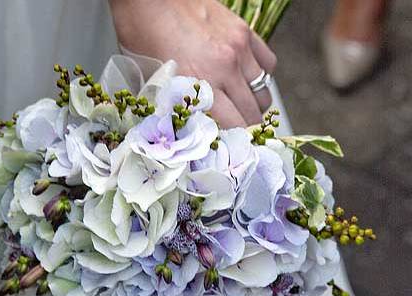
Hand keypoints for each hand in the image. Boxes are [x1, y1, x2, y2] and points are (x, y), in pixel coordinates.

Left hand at [110, 0, 276, 127]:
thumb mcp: (151, 80)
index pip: (234, 127)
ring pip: (264, 92)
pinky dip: (261, 76)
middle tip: (236, 132)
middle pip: (254, 114)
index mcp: (200, 83)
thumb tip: (189, 130)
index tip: (230, 148)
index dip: (235, 142)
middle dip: (246, 128)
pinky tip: (247, 78)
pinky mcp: (245, 32)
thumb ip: (175, 106)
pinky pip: (268, 64)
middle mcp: (226, 67)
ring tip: (240, 107)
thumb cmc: (142, 34)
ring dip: (254, 105)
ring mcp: (239, 49)